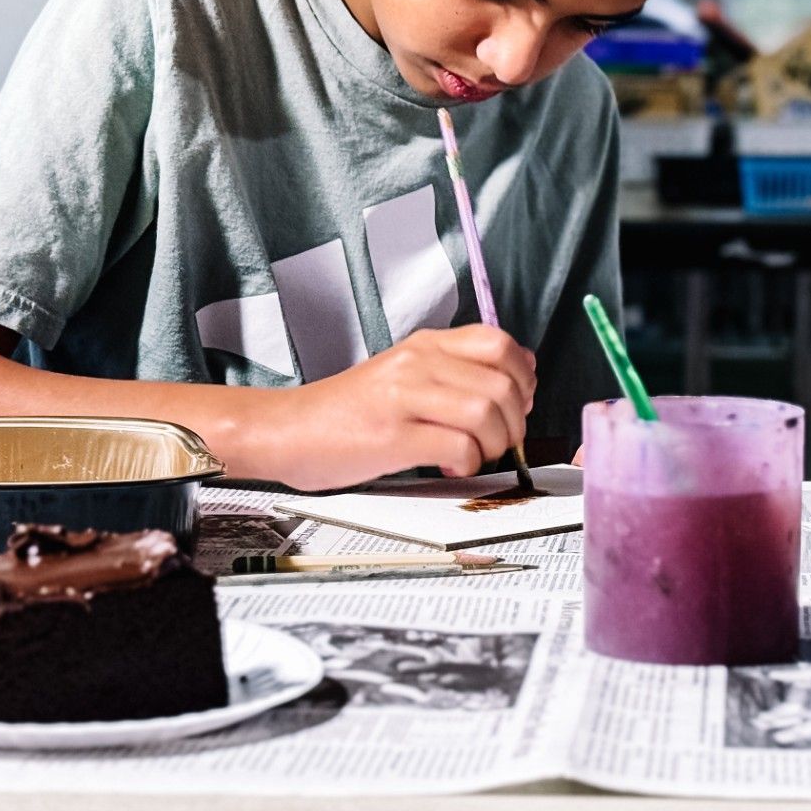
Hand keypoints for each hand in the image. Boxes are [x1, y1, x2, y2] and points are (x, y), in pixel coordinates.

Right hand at [264, 325, 535, 488]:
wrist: (287, 430)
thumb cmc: (347, 412)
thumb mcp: (403, 375)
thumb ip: (454, 371)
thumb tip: (517, 378)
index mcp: (424, 345)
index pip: (500, 344)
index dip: (523, 378)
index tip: (517, 404)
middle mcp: (417, 363)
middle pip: (502, 382)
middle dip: (514, 421)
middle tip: (498, 441)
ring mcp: (404, 397)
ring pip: (486, 413)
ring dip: (493, 445)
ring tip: (472, 456)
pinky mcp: (392, 436)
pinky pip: (458, 445)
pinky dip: (466, 463)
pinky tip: (449, 466)